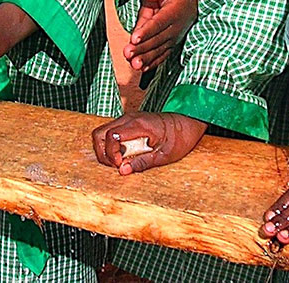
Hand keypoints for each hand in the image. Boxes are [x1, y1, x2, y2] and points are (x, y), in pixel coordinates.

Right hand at [91, 112, 206, 174]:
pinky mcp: (130, 122)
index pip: (110, 136)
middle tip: (115, 165)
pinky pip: (112, 131)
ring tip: (118, 161)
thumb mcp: (164, 155)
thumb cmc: (180, 137)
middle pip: (99, 133)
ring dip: (105, 148)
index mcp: (138, 125)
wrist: (189, 122)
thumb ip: (142, 163)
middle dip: (102, 152)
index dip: (110, 153)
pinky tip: (124, 155)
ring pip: (103, 132)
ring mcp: (128, 118)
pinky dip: (111, 144)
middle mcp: (129, 118)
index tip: (119, 164)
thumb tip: (122, 171)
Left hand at [124, 0, 196, 72]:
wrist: (196, 2)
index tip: (135, 37)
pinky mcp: (171, 43)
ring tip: (133, 64)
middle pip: (156, 39)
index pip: (159, 23)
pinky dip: (152, 62)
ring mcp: (174, 38)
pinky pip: (162, 55)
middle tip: (127, 53)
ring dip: (145, 58)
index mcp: (174, 11)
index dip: (146, 31)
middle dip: (142, 48)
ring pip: (158, 50)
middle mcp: (175, 28)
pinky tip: (141, 68)